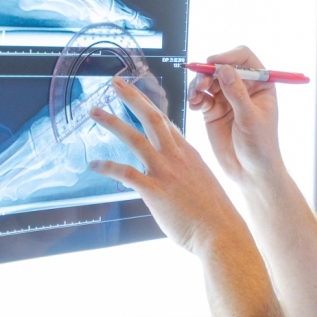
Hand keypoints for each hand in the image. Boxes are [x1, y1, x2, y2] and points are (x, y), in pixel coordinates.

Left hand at [89, 77, 247, 256]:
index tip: (136, 92)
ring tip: (95, 112)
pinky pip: (126, 173)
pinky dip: (108, 167)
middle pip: (152, 118)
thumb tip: (171, 176)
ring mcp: (166, 172)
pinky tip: (94, 164)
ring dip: (113, 123)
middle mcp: (176, 157)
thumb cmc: (214, 215)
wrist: (222, 233)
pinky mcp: (155, 191)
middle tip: (116, 83)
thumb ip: (184, 173)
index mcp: (188, 153)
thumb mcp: (202, 183)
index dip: (149, 104)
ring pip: (136, 138)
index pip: (166, 121)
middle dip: (132, 97)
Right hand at [187, 47, 284, 185]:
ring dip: (198, 84)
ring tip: (195, 97)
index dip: (229, 57)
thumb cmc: (261, 147)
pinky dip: (195, 97)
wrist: (251, 173)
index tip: (214, 64)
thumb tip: (225, 69)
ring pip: (208, 80)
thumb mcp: (250, 118)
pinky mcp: (213, 111)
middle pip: (222, 67)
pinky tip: (194, 106)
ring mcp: (227, 99)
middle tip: (200, 85)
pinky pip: (201, 96)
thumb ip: (237, 93)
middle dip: (208, 73)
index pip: (245, 58)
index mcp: (261, 85)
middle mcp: (244, 88)